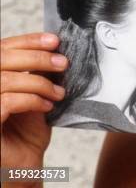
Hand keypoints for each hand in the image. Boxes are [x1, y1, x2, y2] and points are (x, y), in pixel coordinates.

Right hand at [1, 33, 66, 168]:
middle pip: (2, 59)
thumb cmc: (26, 128)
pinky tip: (48, 105)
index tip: (54, 40)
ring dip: (39, 83)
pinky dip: (32, 100)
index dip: (28, 41)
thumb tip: (54, 48)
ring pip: (6, 80)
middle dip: (38, 58)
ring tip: (59, 92)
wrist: (24, 161)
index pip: (2, 49)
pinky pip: (7, 102)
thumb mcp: (34, 92)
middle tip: (63, 63)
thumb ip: (36, 72)